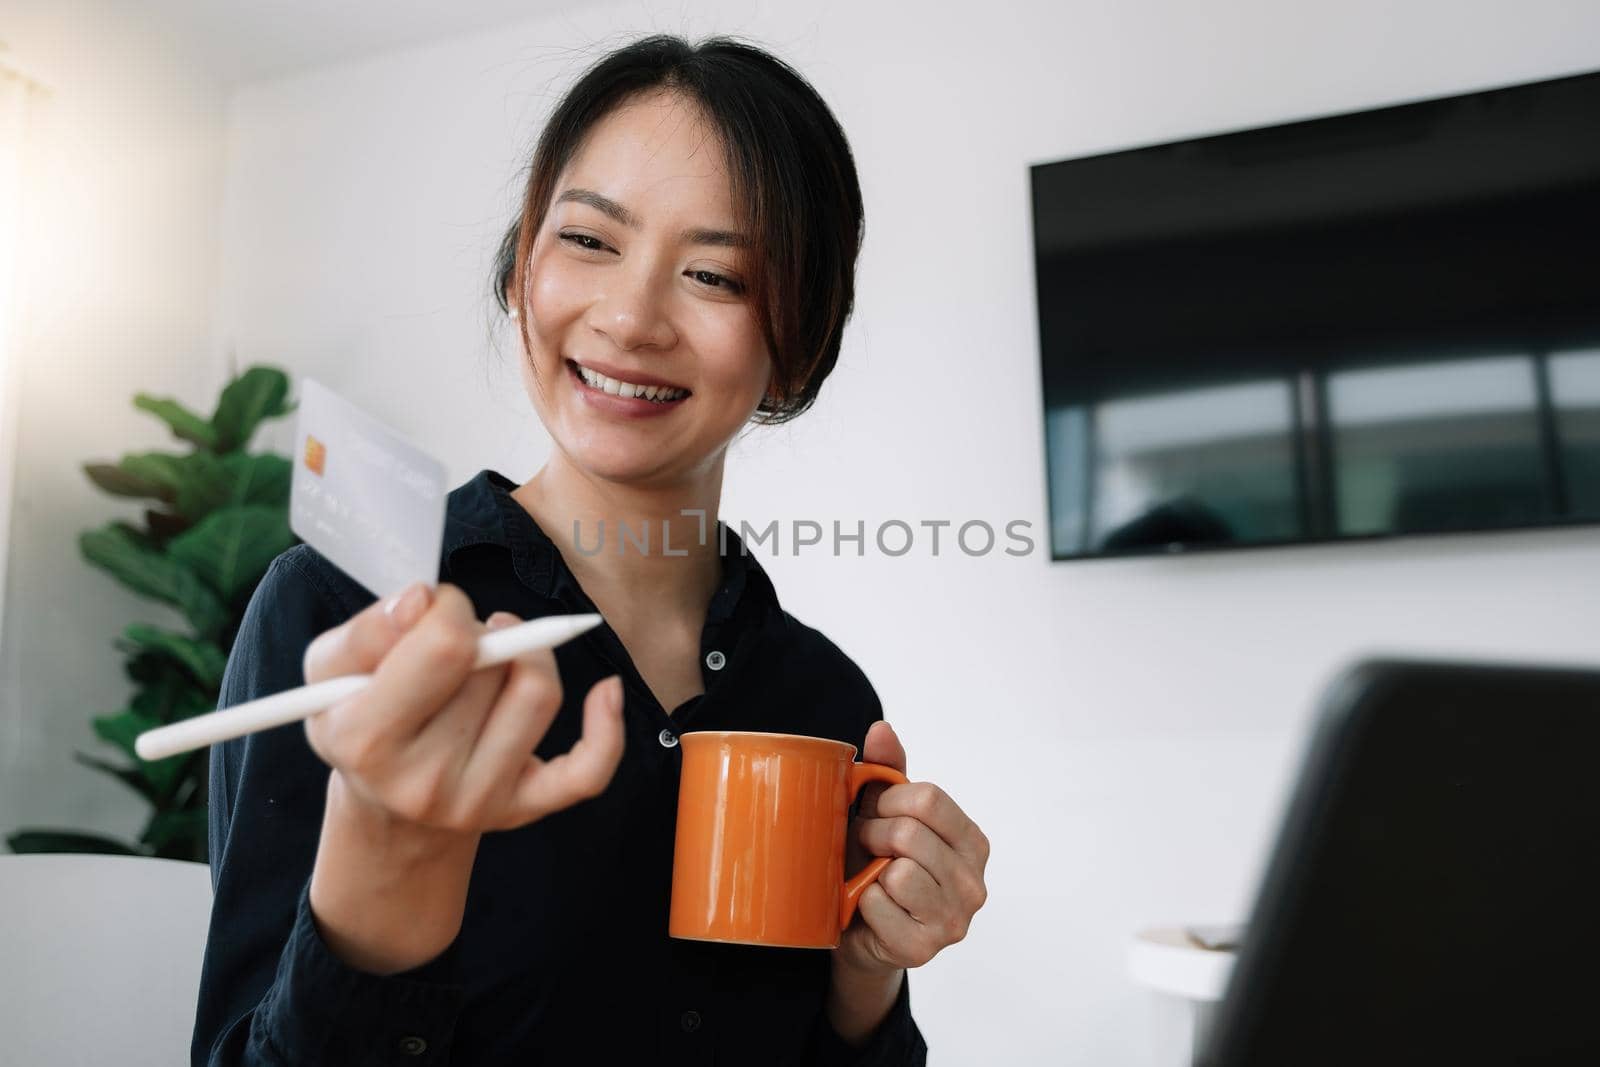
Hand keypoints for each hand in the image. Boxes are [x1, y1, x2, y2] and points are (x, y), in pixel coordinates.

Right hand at [301, 582, 625, 973]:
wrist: (386, 809)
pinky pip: (589, 769)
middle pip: (494, 665)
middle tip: (460, 640)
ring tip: (496, 658)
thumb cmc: (359, 719)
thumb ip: (367, 629)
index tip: (436, 610)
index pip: (444, 647)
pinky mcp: (526, 809)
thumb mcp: (329, 671)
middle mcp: (425, 782)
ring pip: (539, 693)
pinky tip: (606, 691)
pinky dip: (607, 727)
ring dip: (525, 657)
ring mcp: (481, 801)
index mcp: (367, 741)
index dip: (448, 608)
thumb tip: (425, 598)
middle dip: (480, 633)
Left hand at [835, 721, 990, 977]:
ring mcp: (954, 921)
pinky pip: (880, 905)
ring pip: (899, 872)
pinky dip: (862, 902)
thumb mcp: (884, 814)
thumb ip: (889, 771)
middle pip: (909, 834)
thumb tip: (882, 728)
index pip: (928, 798)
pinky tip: (869, 908)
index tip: (873, 812)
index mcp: (972, 841)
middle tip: (865, 847)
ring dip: (869, 870)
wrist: (858, 932)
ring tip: (868, 876)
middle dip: (872, 835)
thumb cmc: (874, 864)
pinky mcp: (924, 949)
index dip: (887, 800)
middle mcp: (974, 882)